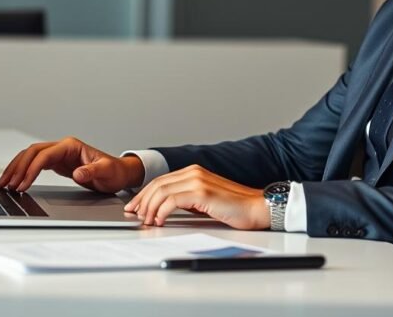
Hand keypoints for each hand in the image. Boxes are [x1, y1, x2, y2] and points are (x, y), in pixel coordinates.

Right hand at [0, 136, 144, 193]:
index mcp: (71, 146)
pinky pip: (35, 164)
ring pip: (30, 157)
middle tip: (6, 185)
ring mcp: (58, 154)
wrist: (118, 173)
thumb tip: (78, 172)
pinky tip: (15, 182)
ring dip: (16, 169)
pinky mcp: (57, 163)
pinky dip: (23, 172)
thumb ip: (92, 171)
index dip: (31, 169)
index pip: (44, 155)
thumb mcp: (106, 172)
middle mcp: (62, 147)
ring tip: (4, 184)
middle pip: (31, 153)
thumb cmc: (114, 171)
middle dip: (17, 168)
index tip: (22, 184)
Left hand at [123, 164, 270, 229]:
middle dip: (142, 200)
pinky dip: (161, 211)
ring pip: (162, 191)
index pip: (161, 181)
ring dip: (150, 207)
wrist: (257, 207)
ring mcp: (197, 180)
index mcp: (194, 172)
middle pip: (157, 184)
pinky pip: (172, 200)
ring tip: (146, 220)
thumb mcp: (205, 201)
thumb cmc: (235, 207)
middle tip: (134, 214)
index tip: (136, 206)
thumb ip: (187, 200)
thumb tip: (166, 209)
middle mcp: (194, 172)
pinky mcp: (202, 192)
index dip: (145, 194)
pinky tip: (159, 221)